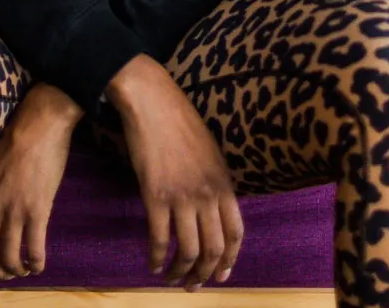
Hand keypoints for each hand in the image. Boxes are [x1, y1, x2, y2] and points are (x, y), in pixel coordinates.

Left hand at [0, 82, 80, 279]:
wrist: (39, 124)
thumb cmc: (16, 140)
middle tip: (8, 274)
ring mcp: (14, 211)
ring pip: (9, 259)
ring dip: (17, 271)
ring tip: (26, 270)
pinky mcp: (37, 210)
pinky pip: (34, 249)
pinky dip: (37, 264)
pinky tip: (40, 264)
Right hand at [106, 54, 243, 290]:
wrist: (152, 102)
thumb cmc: (180, 121)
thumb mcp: (210, 152)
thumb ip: (214, 181)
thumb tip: (214, 207)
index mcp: (224, 183)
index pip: (236, 233)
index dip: (230, 259)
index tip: (222, 275)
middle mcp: (207, 194)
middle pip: (213, 248)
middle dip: (204, 274)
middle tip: (192, 286)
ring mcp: (182, 197)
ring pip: (188, 251)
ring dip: (180, 272)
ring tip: (171, 279)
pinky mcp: (156, 196)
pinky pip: (160, 239)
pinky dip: (157, 258)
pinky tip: (153, 264)